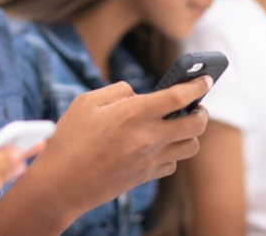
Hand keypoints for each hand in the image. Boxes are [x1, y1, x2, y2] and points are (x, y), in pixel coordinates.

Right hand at [27, 76, 211, 214]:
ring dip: (190, 134)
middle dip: (201, 111)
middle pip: (196, 124)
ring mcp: (149, 160)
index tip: (206, 80)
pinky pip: (173, 164)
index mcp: (132, 113)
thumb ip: (117, 91)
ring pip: (191, 146)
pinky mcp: (145, 177)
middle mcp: (147, 137)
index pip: (179, 96)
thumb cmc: (68, 139)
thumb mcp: (85, 102)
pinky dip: (172, 153)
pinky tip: (159, 146)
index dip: (197, 85)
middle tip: (196, 106)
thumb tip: (138, 94)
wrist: (60, 185)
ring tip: (179, 125)